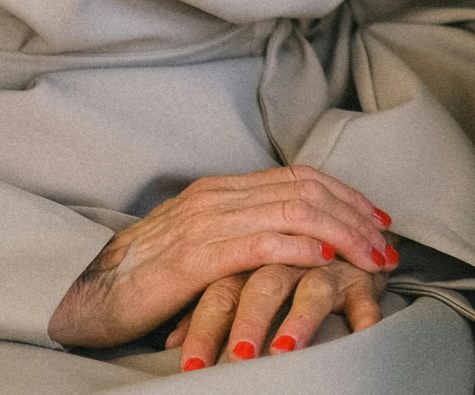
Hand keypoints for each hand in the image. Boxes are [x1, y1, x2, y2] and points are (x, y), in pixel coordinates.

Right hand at [46, 166, 395, 348]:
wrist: (88, 296)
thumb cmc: (148, 277)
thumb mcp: (204, 243)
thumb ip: (245, 231)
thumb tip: (300, 238)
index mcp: (221, 190)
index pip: (300, 178)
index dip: (346, 195)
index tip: (379, 219)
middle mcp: (217, 197)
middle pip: (305, 191)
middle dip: (355, 215)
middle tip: (386, 245)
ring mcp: (204, 224)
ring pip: (291, 212)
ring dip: (341, 232)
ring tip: (370, 257)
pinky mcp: (192, 258)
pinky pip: (257, 243)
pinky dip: (298, 247)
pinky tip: (324, 258)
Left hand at [166, 259, 387, 368]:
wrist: (333, 244)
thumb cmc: (277, 271)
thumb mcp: (236, 285)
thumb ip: (208, 307)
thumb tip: (171, 342)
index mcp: (250, 258)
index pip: (222, 292)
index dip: (206, 327)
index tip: (191, 365)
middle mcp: (288, 261)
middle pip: (265, 286)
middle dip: (250, 322)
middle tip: (239, 357)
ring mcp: (327, 267)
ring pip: (312, 290)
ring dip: (301, 318)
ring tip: (285, 350)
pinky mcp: (360, 277)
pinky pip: (363, 295)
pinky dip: (364, 312)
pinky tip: (361, 331)